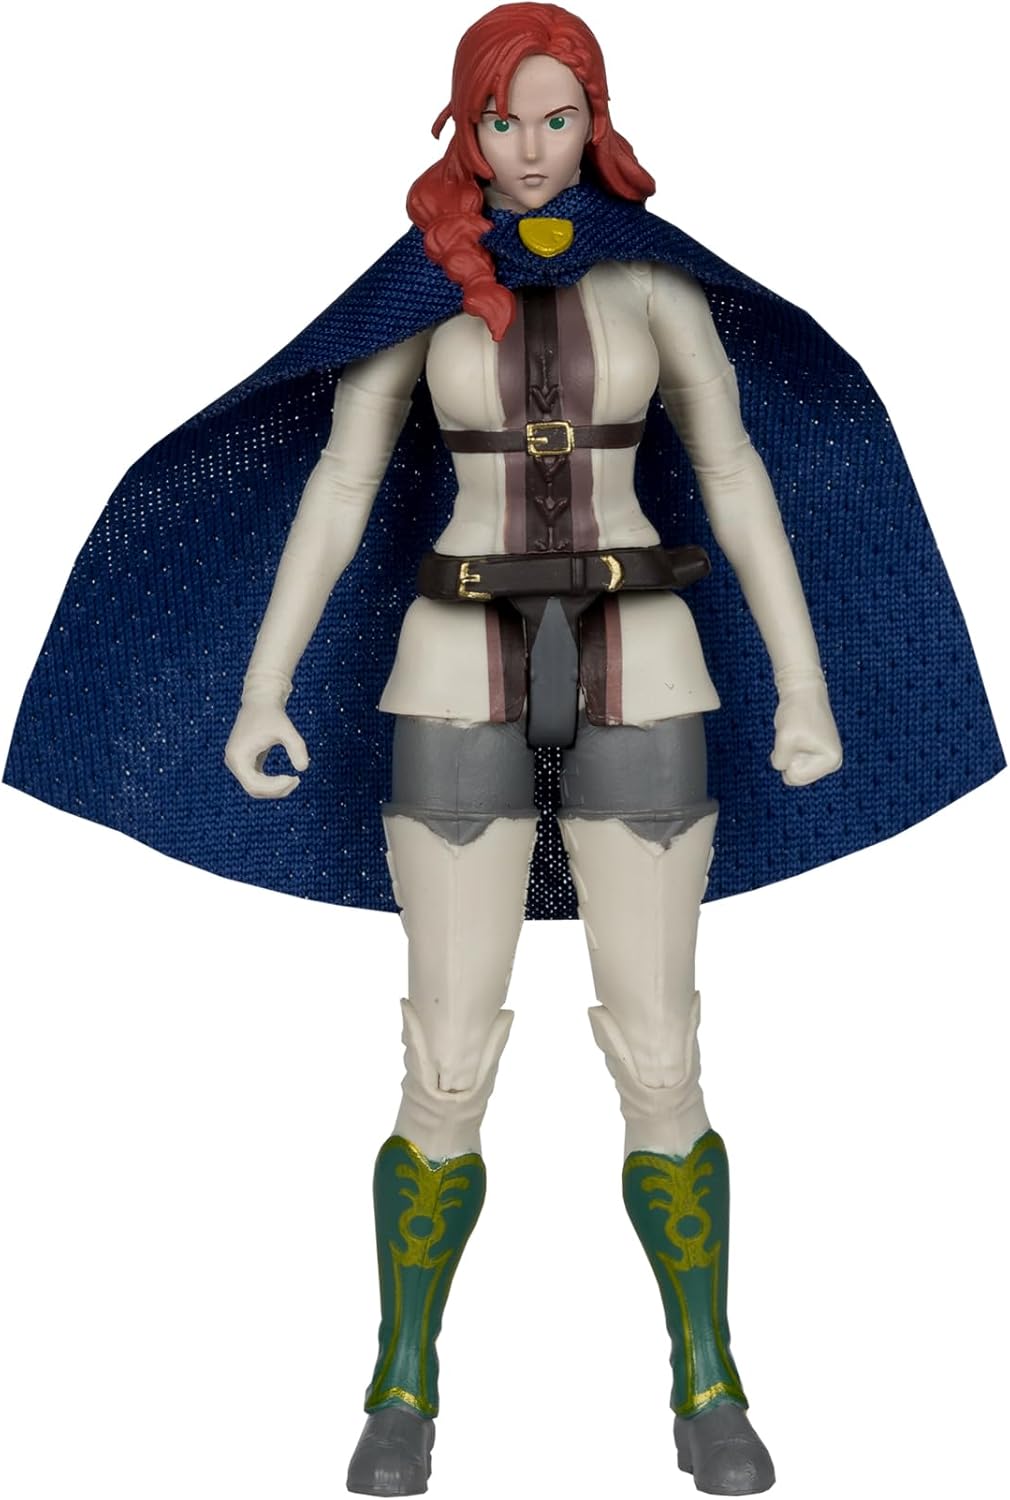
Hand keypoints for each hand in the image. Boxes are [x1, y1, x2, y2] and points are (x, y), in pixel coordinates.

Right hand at [224, 700, 308, 798]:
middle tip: (296, 781)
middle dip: (276, 790)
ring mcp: (237, 763)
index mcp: (237, 756)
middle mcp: (233, 762)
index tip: (294, 778)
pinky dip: (271, 783)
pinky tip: (287, 778)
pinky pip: (256, 780)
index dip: (275, 788)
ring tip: (294, 780)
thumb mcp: (286, 729)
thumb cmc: (273, 714)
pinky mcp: (244, 761)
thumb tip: (303, 768)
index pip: (254, 785)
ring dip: (274, 789)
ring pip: (255, 787)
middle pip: (254, 789)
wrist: (261, 700)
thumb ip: (297, 746)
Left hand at [770, 671, 842, 786]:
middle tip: (795, 736)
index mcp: (831, 761)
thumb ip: (780, 763)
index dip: (786, 757)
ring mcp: (825, 757)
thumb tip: (783, 768)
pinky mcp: (817, 751)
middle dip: (788, 757)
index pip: (794, 777)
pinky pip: (793, 758)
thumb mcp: (784, 741)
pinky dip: (789, 746)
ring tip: (796, 733)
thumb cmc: (796, 712)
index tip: (796, 738)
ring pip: (792, 767)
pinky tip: (798, 732)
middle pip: (794, 776)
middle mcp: (833, 762)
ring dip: (787, 751)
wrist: (803, 689)